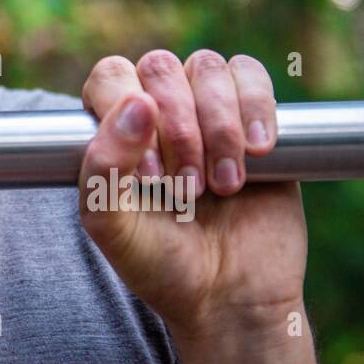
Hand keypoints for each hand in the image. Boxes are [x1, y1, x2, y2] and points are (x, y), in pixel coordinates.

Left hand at [78, 50, 314, 363]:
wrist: (229, 297)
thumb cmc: (160, 261)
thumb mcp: (112, 226)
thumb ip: (104, 166)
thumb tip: (137, 102)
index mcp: (111, 126)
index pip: (111, 76)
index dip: (129, 115)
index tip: (151, 176)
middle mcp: (154, 106)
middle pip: (160, 66)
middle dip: (180, 129)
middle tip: (189, 190)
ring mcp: (205, 106)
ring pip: (207, 66)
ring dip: (219, 126)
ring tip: (224, 185)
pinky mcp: (253, 115)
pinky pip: (250, 73)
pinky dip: (256, 107)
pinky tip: (258, 150)